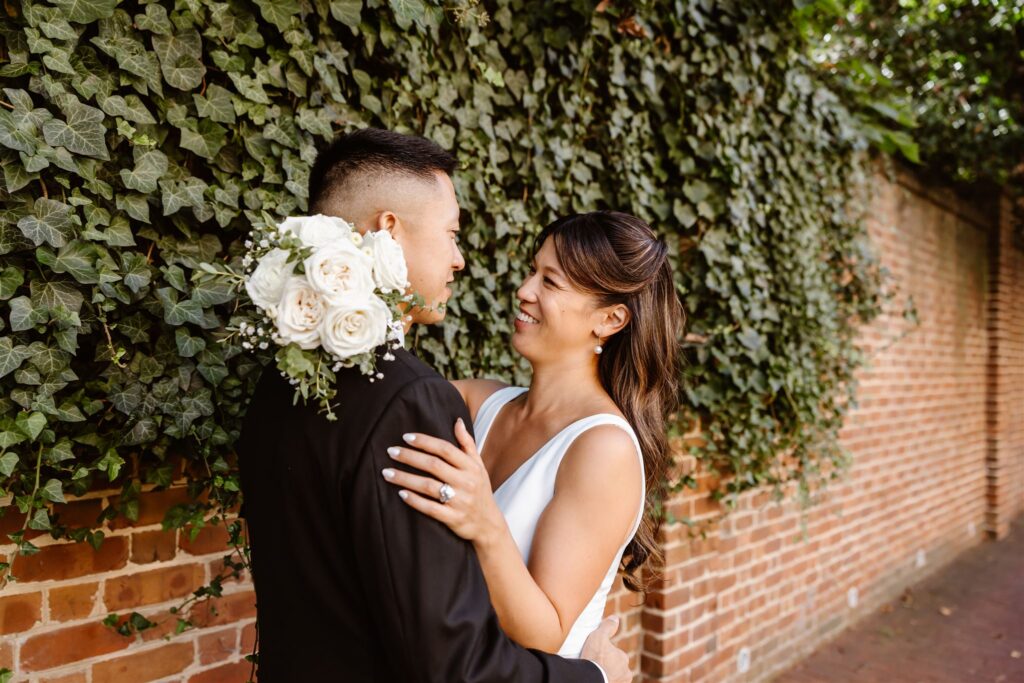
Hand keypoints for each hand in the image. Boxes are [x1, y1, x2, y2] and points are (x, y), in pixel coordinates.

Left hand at [382, 417, 503, 545]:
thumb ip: (467, 444)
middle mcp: (466, 482)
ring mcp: (460, 501)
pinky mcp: (453, 518)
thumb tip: (457, 421)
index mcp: (471, 467)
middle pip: (433, 465)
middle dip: (409, 457)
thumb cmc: (479, 490)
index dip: (425, 442)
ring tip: (386, 473)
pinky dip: (414, 500)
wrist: (488, 524)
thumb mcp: (478, 466)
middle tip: (391, 452)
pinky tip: (400, 493)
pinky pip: (430, 508)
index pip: (445, 449)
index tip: (406, 437)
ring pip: (428, 486)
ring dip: (405, 478)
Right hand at [581, 617, 630, 682]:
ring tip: (596, 673)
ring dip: (607, 675)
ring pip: (614, 677)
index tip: (596, 656)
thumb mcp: (599, 636)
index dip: (605, 655)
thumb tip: (616, 618)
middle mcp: (626, 673)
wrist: (590, 679)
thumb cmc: (595, 658)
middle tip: (595, 665)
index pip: (616, 655)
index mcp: (623, 658)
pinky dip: (605, 680)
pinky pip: (611, 682)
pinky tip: (598, 678)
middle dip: (608, 666)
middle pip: (616, 668)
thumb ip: (608, 627)